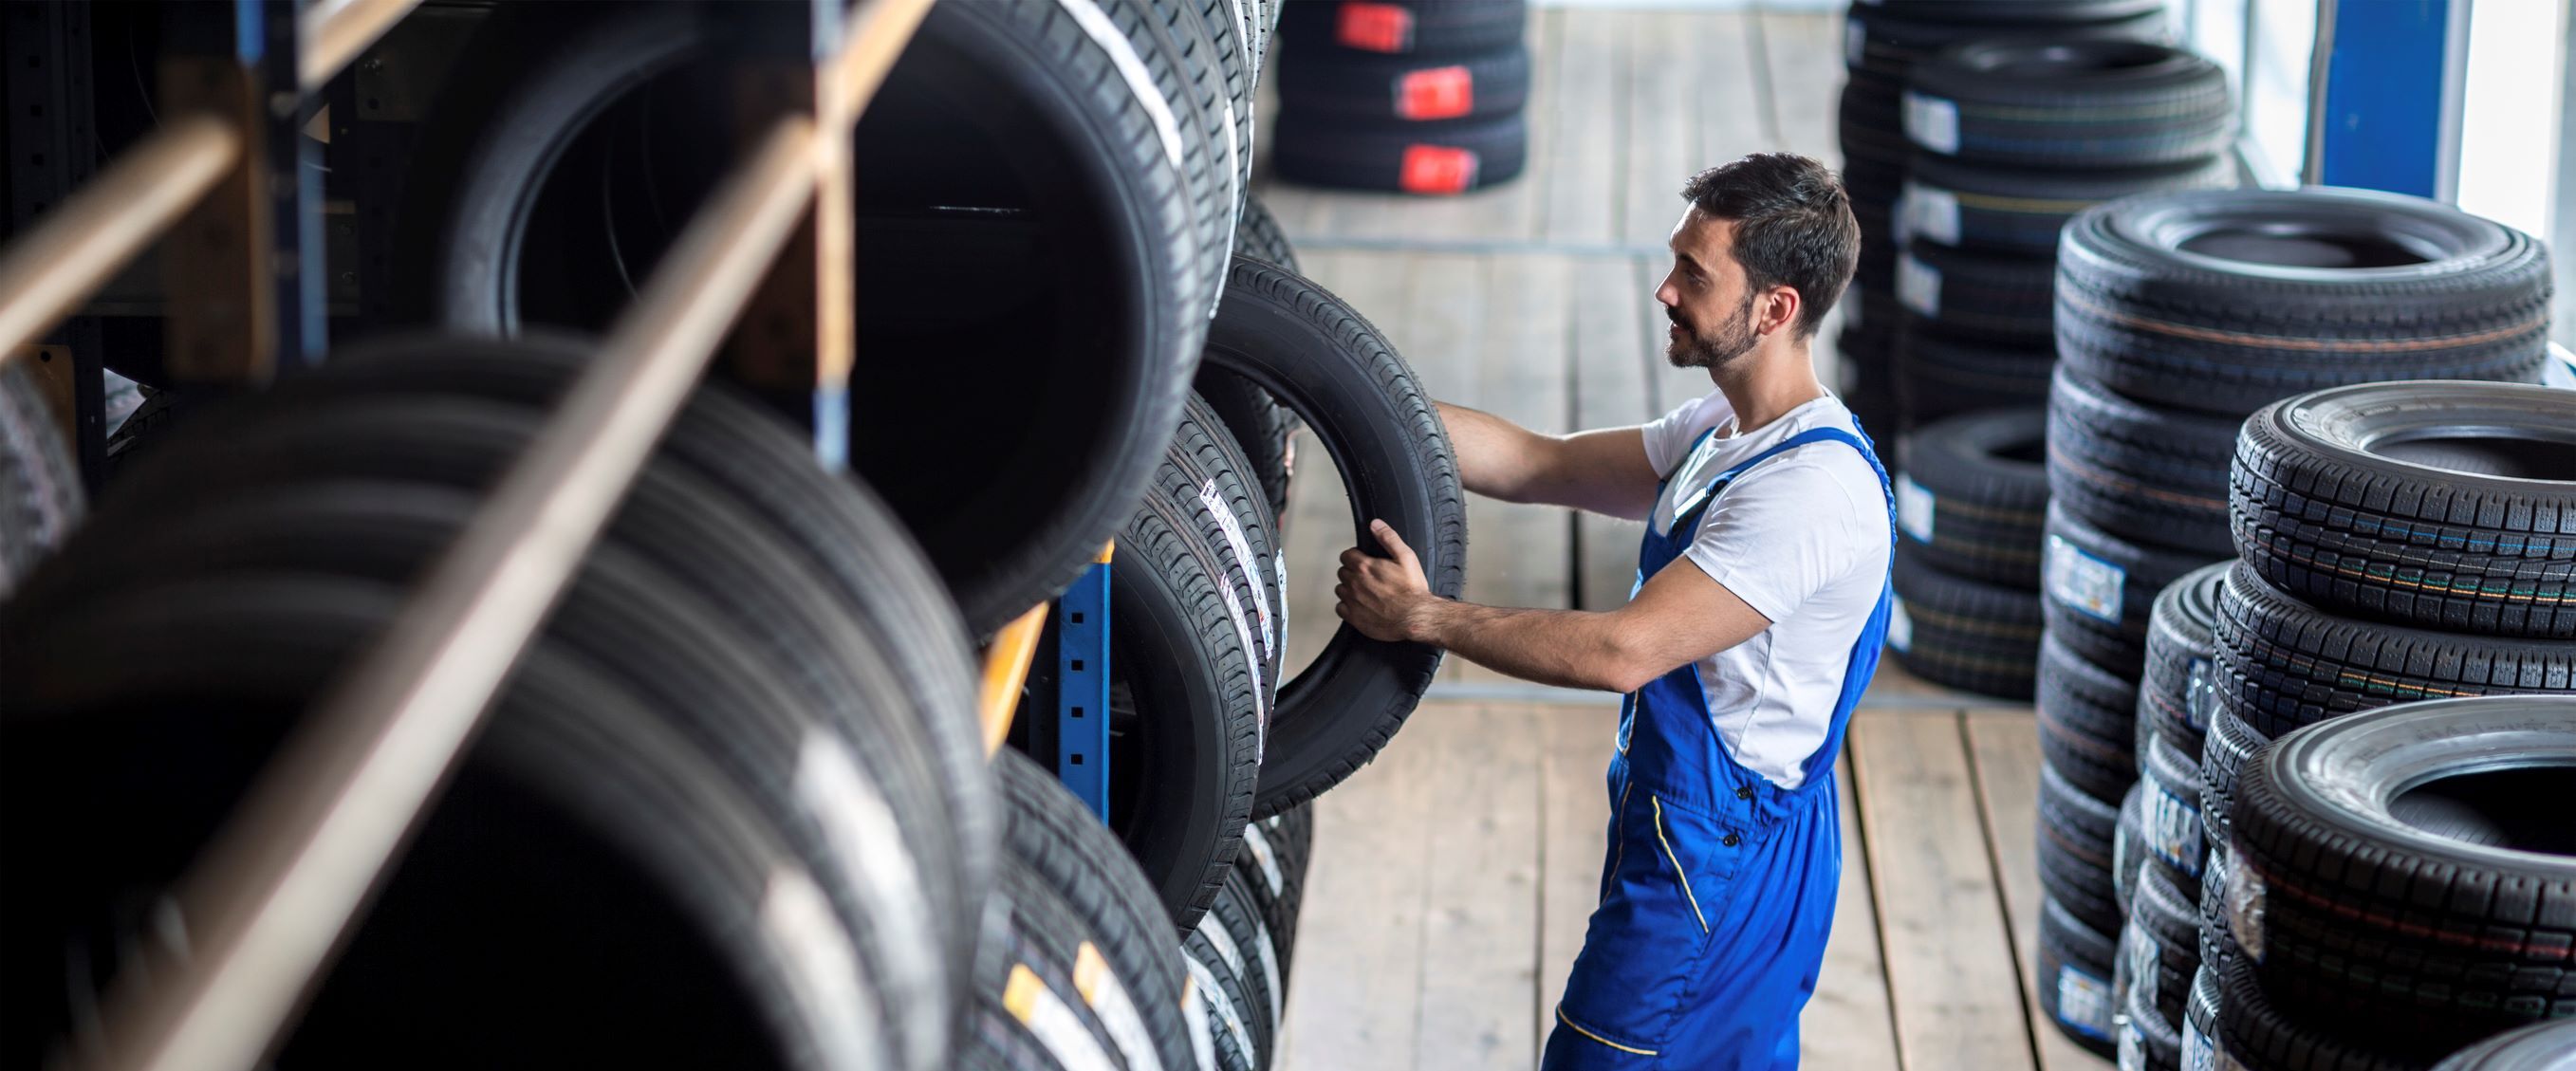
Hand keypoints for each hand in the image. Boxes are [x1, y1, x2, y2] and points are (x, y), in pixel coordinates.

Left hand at [1335, 519, 1435, 642]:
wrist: (1415, 618)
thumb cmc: (1412, 590)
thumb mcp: (1406, 557)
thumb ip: (1389, 538)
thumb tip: (1376, 524)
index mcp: (1365, 567)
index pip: (1346, 555)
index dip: (1354, 556)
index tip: (1362, 561)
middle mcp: (1355, 583)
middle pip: (1343, 572)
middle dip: (1352, 572)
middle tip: (1366, 577)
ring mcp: (1353, 601)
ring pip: (1340, 589)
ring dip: (1349, 588)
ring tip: (1364, 591)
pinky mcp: (1354, 618)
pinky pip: (1340, 608)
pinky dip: (1347, 606)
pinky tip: (1359, 606)